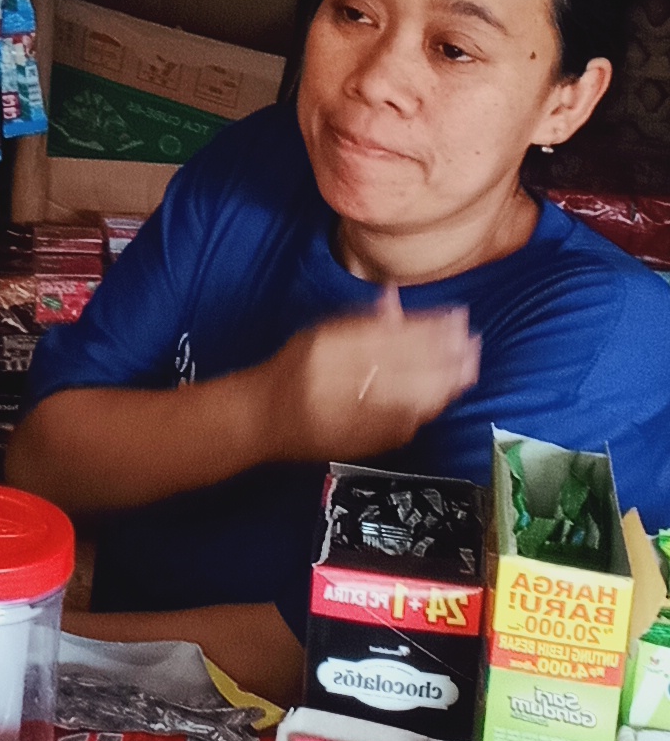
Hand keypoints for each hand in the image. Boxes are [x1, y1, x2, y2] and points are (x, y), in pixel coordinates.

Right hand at [265, 286, 479, 463]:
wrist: (266, 420)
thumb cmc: (293, 370)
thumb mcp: (321, 333)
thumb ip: (361, 321)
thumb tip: (395, 298)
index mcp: (328, 351)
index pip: (390, 337)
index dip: (428, 328)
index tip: (456, 316)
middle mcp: (341, 384)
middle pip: (407, 367)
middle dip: (445, 355)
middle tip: (473, 341)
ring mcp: (355, 417)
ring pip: (411, 398)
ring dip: (445, 381)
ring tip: (469, 365)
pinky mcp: (367, 442)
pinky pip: (406, 423)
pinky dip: (430, 405)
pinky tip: (447, 392)